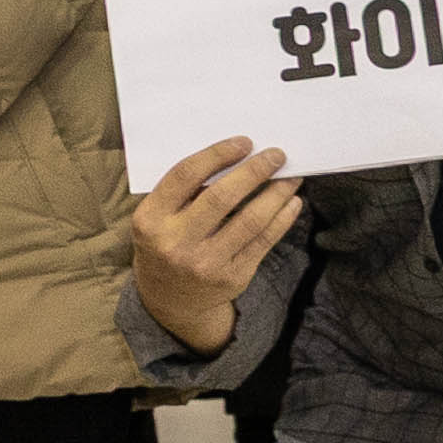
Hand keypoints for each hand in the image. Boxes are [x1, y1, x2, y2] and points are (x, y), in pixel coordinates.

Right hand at [124, 132, 298, 357]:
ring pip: (250, 220)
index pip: (185, 176)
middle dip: (254, 171)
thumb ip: (184, 193)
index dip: (217, 155)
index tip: (244, 142)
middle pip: (221, 197)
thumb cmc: (166, 243)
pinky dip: (282, 219)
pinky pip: (263, 242)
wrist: (171, 300)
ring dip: (276, 194)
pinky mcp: (232, 277)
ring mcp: (205, 263)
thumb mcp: (157, 219)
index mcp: (150, 220)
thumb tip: (237, 159)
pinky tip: (291, 203)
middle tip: (276, 155)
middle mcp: (175, 242)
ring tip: (291, 177)